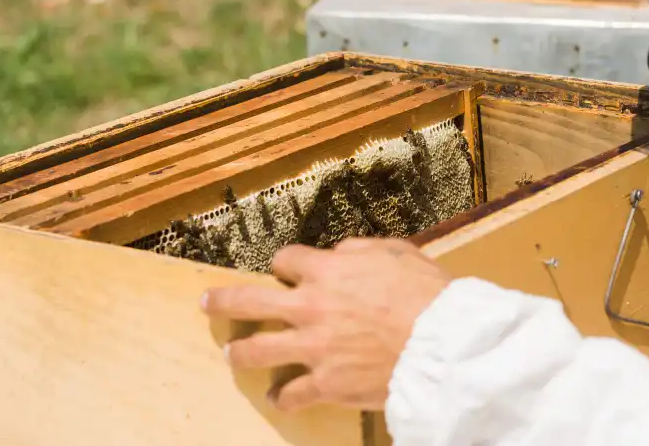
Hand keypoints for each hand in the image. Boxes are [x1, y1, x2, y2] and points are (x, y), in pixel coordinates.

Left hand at [200, 238, 451, 411]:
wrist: (441, 344)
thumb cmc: (426, 294)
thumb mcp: (396, 252)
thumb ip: (360, 250)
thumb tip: (338, 253)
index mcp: (327, 271)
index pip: (285, 260)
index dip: (284, 264)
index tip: (285, 268)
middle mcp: (309, 307)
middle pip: (250, 301)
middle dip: (223, 301)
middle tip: (208, 302)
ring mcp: (313, 348)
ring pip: (257, 350)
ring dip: (241, 352)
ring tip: (231, 354)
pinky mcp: (325, 383)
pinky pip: (291, 393)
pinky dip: (282, 397)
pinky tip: (276, 399)